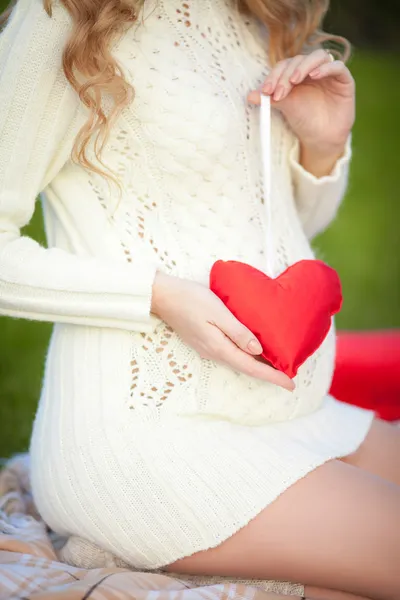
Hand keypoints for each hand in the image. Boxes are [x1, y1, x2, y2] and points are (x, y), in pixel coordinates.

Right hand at [151, 272, 294, 390]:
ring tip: (276, 364)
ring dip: (258, 365)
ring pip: (238, 361)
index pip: (252, 367)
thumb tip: (258, 351)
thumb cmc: (191, 300)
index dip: (273, 377)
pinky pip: (230, 353)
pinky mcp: (204, 341)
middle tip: (289, 375)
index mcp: (220, 348)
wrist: (163, 297)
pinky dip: (246, 356)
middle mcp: (214, 353)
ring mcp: (208, 348)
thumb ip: (238, 332)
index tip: (291, 384)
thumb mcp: (218, 313)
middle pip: (246, 368)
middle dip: (268, 373)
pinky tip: (253, 350)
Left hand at [248, 49, 354, 156]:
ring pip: (318, 57)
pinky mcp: (344, 80)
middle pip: (299, 60)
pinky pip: (337, 66)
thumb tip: (249, 96)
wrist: (321, 138)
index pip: (285, 66)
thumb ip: (271, 98)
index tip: (266, 91)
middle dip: (286, 75)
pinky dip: (326, 68)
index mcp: (297, 74)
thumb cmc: (304, 120)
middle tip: (278, 91)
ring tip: (294, 80)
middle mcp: (313, 70)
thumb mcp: (286, 108)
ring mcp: (329, 73)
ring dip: (304, 66)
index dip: (275, 75)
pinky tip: (315, 76)